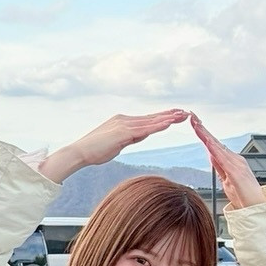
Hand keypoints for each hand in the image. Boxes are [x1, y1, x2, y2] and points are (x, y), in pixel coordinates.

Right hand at [41, 109, 187, 183]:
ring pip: (151, 121)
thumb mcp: (118, 144)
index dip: (162, 117)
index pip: (147, 119)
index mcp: (123, 122)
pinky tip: (169, 123)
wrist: (80, 153)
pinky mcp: (123, 133)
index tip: (175, 115)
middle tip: (185, 112)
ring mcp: (124, 125)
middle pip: (152, 117)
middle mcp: (125, 120)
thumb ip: (130, 138)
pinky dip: (158, 125)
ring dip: (168, 118)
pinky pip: (145, 129)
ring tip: (183, 116)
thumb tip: (141, 135)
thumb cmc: (95, 151)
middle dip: (170, 115)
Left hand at [191, 113, 265, 208]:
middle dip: (203, 130)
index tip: (195, 124)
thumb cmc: (245, 197)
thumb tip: (212, 156)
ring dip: (206, 136)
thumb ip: (220, 167)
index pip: (215, 145)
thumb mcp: (227, 181)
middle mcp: (235, 159)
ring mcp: (237, 165)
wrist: (258, 208)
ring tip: (197, 125)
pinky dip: (214, 150)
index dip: (204, 134)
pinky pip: (223, 159)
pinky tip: (207, 143)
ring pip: (218, 147)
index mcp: (232, 161)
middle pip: (215, 142)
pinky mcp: (237, 173)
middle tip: (192, 117)